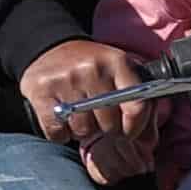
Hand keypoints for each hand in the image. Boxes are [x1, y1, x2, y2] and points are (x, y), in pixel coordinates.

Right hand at [22, 37, 157, 181]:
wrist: (50, 47)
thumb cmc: (91, 66)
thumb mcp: (119, 73)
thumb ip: (139, 104)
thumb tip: (148, 142)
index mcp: (118, 63)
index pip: (137, 107)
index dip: (134, 128)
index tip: (128, 132)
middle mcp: (92, 69)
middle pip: (109, 124)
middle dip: (105, 129)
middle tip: (98, 118)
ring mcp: (66, 79)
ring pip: (82, 130)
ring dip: (81, 131)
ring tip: (79, 116)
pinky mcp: (41, 91)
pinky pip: (57, 132)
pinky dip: (60, 133)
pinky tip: (62, 120)